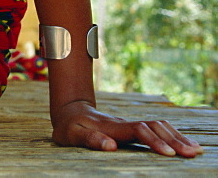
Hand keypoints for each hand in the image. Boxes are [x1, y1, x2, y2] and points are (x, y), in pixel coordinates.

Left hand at [53, 100, 202, 156]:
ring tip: (196, 149)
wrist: (70, 111)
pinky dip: (172, 135)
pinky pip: (156, 128)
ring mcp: (130, 124)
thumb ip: (90, 139)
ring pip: (158, 126)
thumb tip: (111, 146)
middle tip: (193, 153)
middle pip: (154, 127)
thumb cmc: (70, 127)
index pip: (138, 131)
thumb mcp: (72, 134)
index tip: (169, 153)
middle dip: (174, 140)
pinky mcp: (133, 127)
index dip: (154, 141)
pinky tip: (184, 143)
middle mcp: (124, 123)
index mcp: (112, 127)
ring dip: (177, 136)